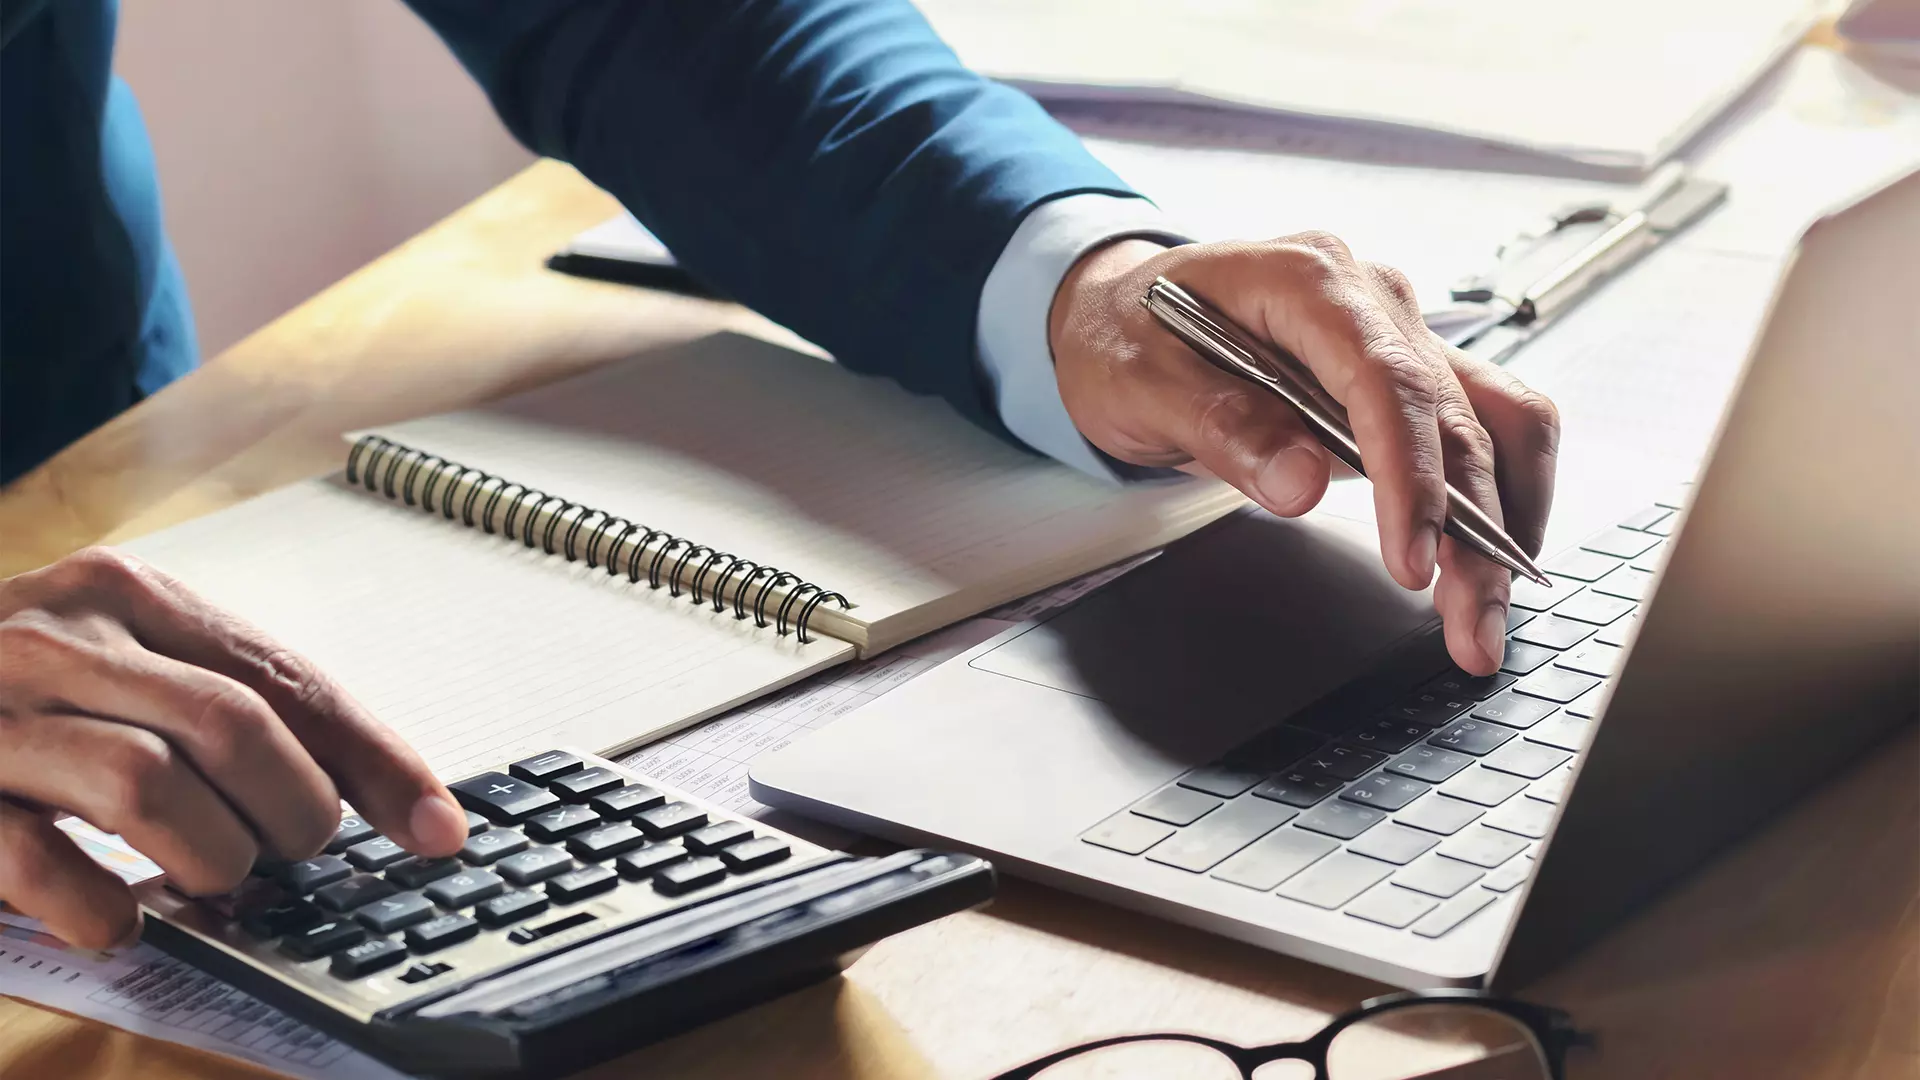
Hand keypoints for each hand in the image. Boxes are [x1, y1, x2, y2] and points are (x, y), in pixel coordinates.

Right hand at [0, 549, 467, 948]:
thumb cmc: (12, 694)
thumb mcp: (122, 665)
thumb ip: (224, 706)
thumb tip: (370, 792)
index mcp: (128, 597)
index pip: (288, 678)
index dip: (377, 761)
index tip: (440, 828)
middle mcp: (59, 637)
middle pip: (232, 726)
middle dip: (292, 812)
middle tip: (296, 853)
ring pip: (150, 786)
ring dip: (210, 857)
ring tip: (214, 880)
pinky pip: (38, 860)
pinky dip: (101, 906)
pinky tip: (119, 918)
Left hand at [1050, 235, 1559, 675]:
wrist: (1123, 311)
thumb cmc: (1128, 335)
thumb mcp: (1140, 380)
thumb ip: (1221, 425)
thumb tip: (1299, 482)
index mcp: (1307, 282)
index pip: (1386, 381)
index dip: (1410, 478)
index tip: (1413, 560)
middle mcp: (1372, 301)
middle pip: (1455, 417)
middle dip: (1475, 532)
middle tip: (1470, 626)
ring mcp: (1400, 336)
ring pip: (1494, 425)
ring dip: (1505, 522)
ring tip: (1484, 613)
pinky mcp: (1409, 377)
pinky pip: (1488, 428)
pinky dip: (1501, 496)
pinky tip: (1484, 561)